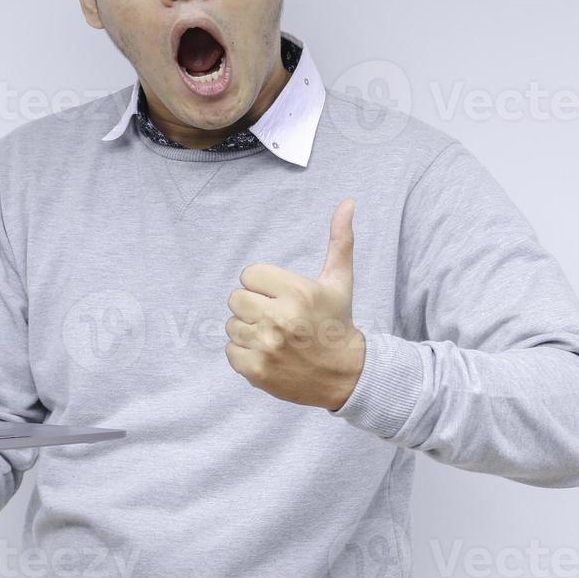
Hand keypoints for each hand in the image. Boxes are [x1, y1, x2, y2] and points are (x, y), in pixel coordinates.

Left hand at [225, 197, 366, 409]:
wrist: (346, 375)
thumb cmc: (338, 322)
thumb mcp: (340, 281)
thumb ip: (339, 240)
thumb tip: (348, 202)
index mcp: (297, 291)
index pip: (249, 275)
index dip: (263, 285)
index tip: (281, 297)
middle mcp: (280, 318)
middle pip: (236, 299)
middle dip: (253, 306)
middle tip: (276, 317)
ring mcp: (267, 346)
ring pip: (231, 325)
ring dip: (248, 330)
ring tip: (273, 336)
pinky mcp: (257, 370)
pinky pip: (230, 351)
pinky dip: (244, 354)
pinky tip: (267, 353)